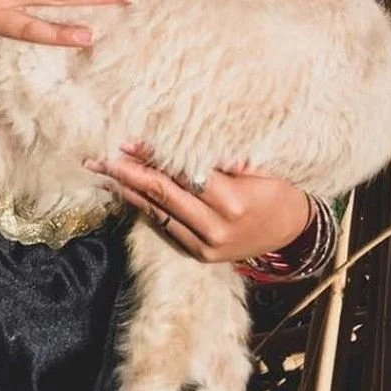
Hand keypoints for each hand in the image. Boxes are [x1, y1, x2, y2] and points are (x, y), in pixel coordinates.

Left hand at [84, 142, 310, 262]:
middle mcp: (214, 228)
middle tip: (98, 159)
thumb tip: (182, 136)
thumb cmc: (277, 189)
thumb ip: (223, 155)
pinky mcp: (201, 255)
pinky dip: (143, 208)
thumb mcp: (259, 166)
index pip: (180, 174)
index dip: (151, 157)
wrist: (293, 233)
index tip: (125, 142)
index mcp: (231, 202)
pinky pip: (165, 227)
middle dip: (127, 175)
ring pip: (158, 213)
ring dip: (127, 192)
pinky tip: (125, 193)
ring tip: (101, 174)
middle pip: (162, 195)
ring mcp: (206, 246)